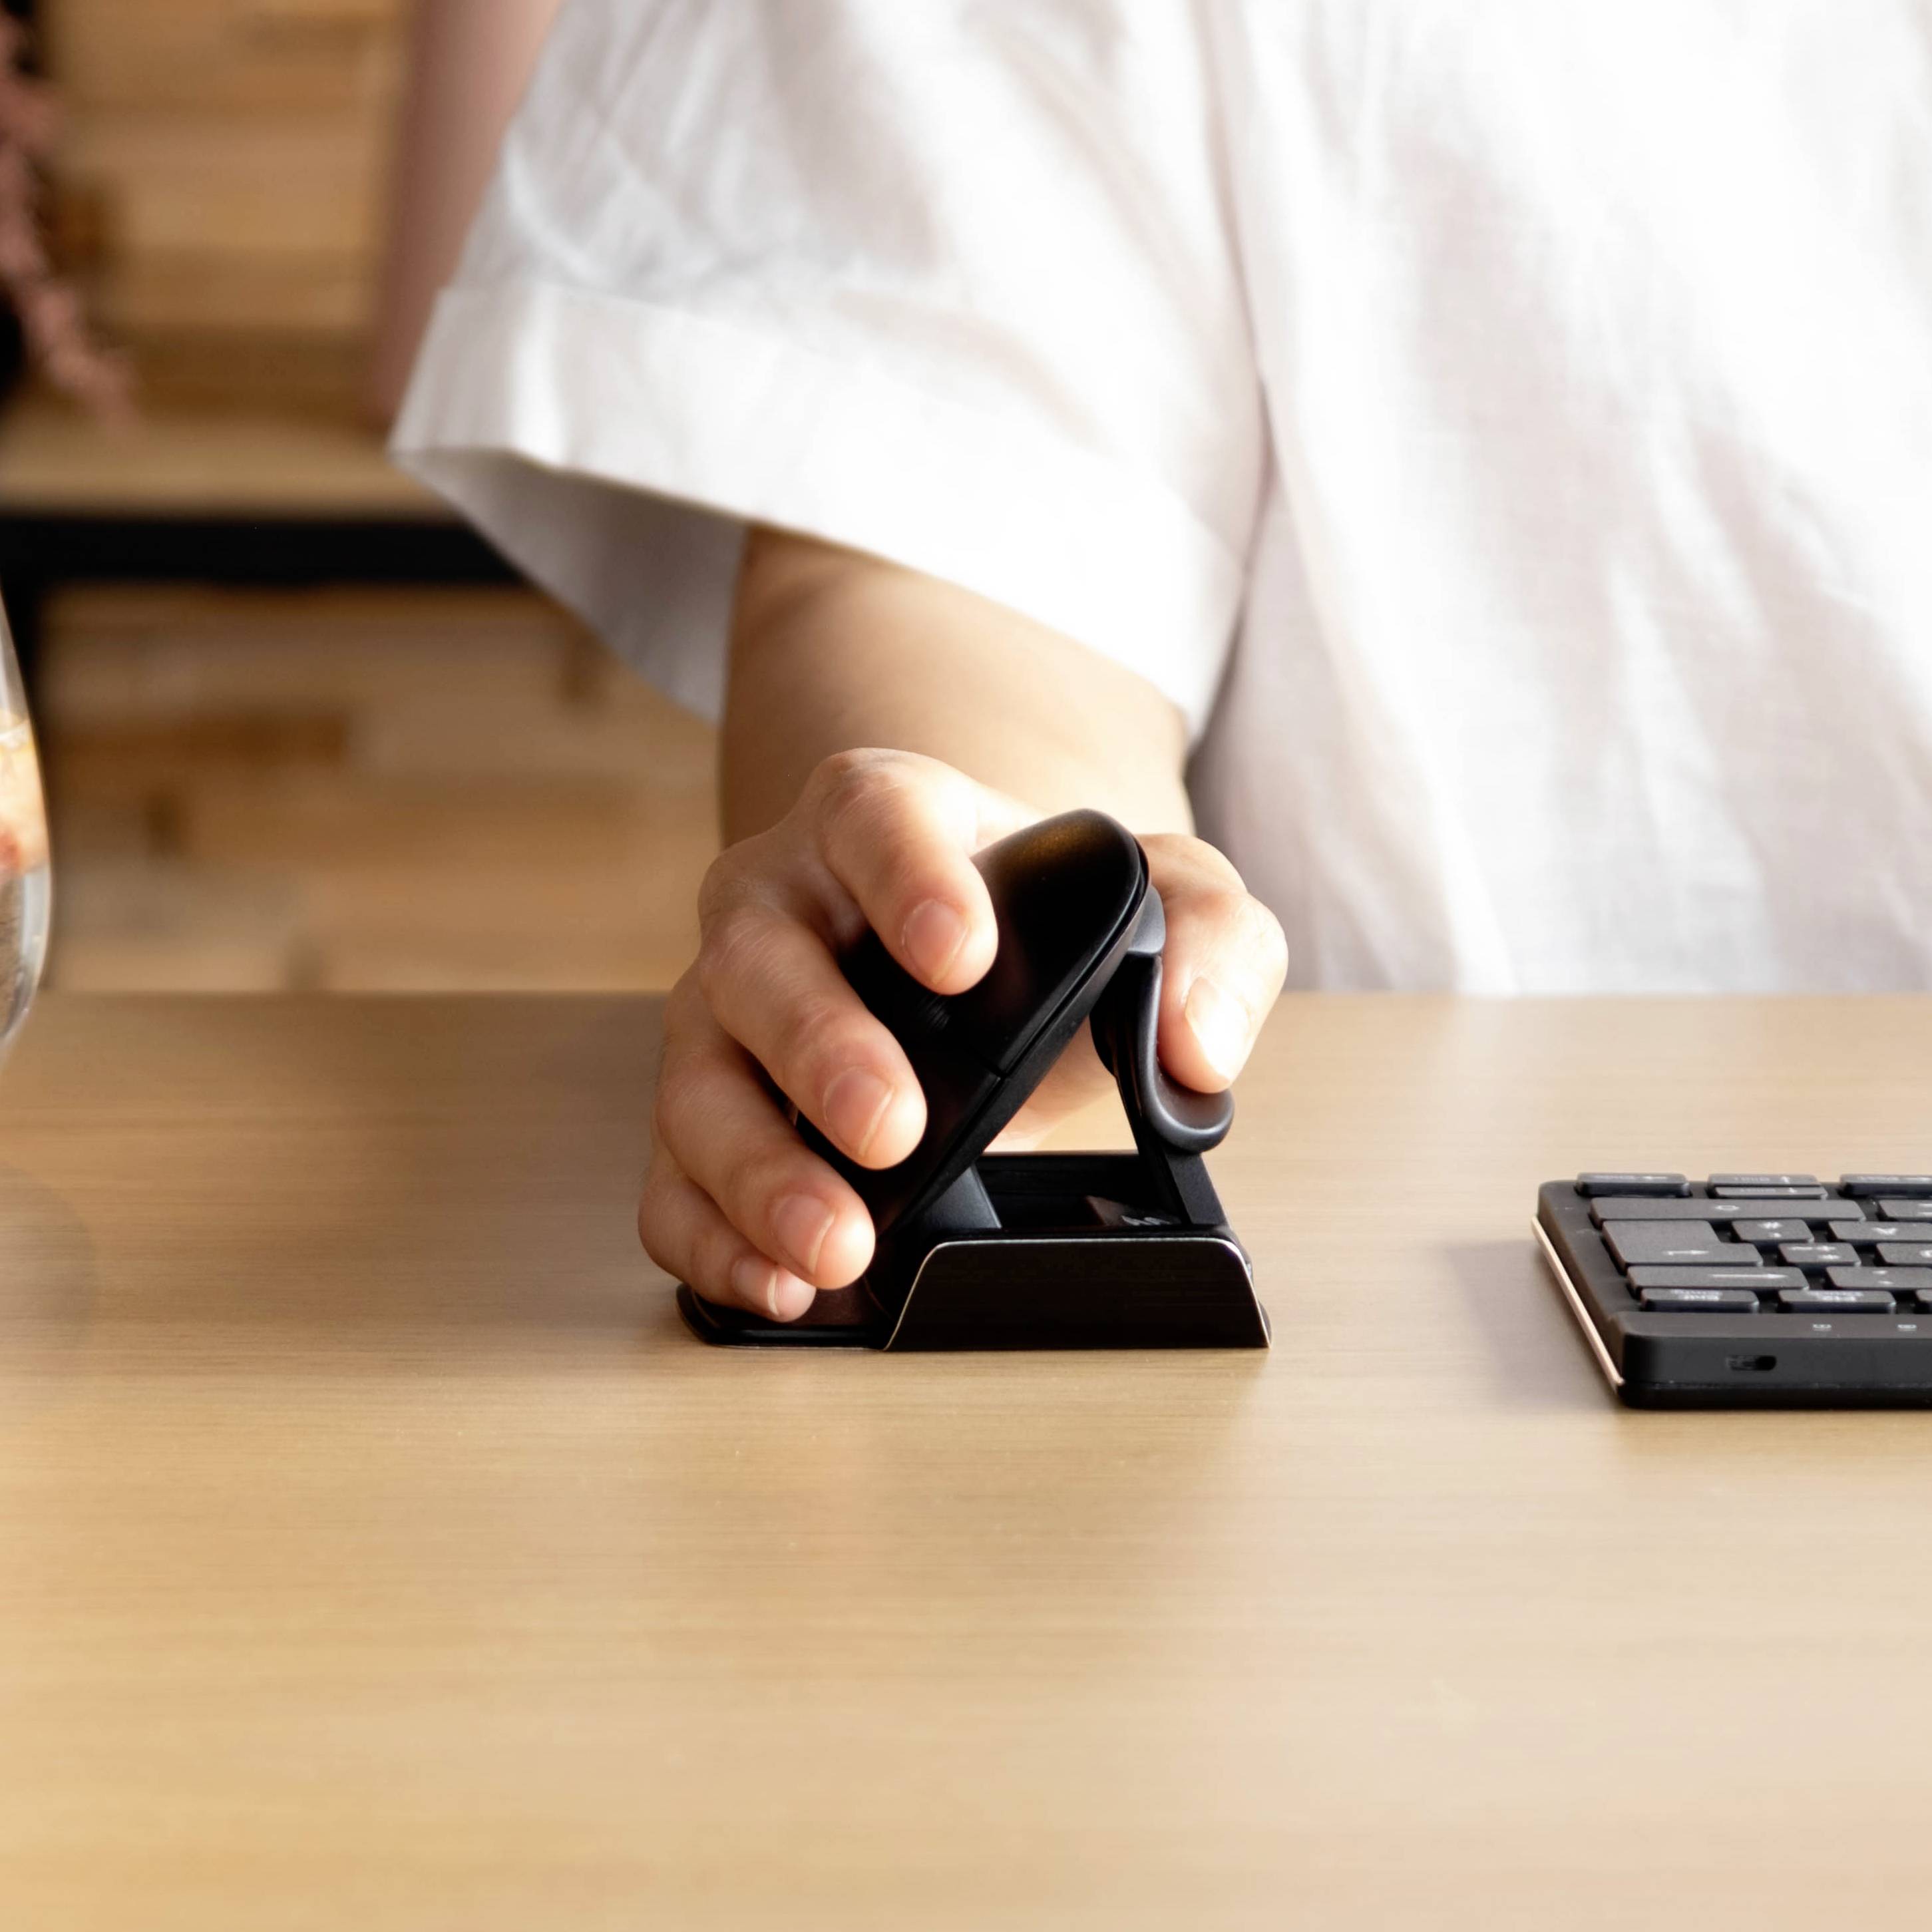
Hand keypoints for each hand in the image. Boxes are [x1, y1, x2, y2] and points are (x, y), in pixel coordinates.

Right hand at [639, 749, 1287, 1318]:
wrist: (977, 955)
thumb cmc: (1049, 913)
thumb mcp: (1167, 893)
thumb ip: (1211, 938)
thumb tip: (1197, 1046)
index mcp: (883, 819)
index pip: (873, 818)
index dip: (905, 878)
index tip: (961, 953)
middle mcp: (781, 905)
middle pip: (760, 961)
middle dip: (819, 1050)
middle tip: (895, 1130)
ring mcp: (727, 1012)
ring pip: (698, 1080)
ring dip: (756, 1169)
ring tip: (836, 1247)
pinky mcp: (709, 1108)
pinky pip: (671, 1176)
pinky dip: (711, 1237)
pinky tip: (778, 1285)